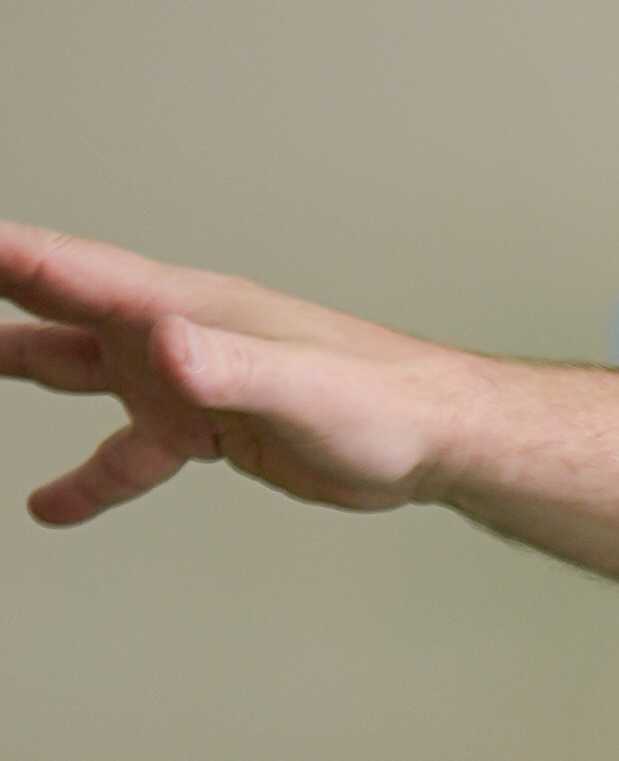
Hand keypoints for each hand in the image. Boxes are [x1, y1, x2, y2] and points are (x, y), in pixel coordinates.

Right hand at [2, 225, 470, 524]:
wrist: (433, 438)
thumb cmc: (381, 402)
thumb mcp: (297, 386)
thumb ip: (226, 364)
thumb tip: (161, 344)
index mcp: (180, 308)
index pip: (66, 271)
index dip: (3, 255)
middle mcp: (169, 335)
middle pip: (54, 305)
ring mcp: (182, 380)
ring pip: (75, 370)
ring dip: (17, 365)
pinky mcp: (203, 428)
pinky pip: (126, 454)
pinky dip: (88, 479)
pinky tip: (49, 506)